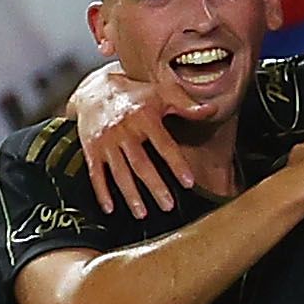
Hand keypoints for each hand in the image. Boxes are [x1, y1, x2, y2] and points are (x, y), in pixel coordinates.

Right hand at [67, 67, 214, 218]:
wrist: (94, 89)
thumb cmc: (134, 94)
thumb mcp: (160, 93)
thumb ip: (186, 105)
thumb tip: (211, 110)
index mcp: (144, 117)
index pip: (164, 145)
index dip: (177, 164)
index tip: (189, 183)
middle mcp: (124, 130)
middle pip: (141, 164)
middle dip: (155, 186)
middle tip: (168, 205)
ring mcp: (106, 141)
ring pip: (119, 172)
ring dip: (130, 194)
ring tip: (142, 213)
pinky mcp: (91, 149)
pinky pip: (95, 174)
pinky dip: (101, 192)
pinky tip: (110, 208)